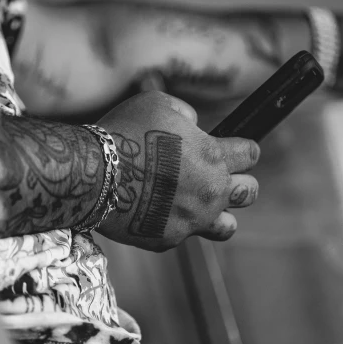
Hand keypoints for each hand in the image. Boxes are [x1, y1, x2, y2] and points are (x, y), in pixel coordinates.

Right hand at [96, 91, 259, 251]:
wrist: (92, 174)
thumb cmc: (123, 133)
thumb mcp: (158, 104)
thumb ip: (186, 114)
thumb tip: (193, 126)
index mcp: (213, 156)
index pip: (250, 154)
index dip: (244, 149)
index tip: (236, 150)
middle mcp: (210, 192)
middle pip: (249, 193)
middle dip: (239, 182)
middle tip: (218, 177)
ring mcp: (190, 220)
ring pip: (227, 227)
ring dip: (219, 214)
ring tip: (200, 205)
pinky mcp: (167, 240)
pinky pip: (182, 235)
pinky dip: (174, 223)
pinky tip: (157, 211)